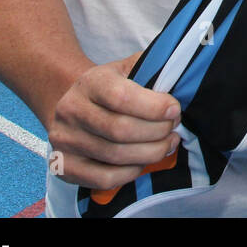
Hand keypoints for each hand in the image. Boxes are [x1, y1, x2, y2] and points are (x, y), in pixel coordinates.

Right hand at [47, 52, 181, 191]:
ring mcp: (64, 140)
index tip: (175, 110)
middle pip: (120, 130)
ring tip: (167, 144)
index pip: (122, 97)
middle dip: (157, 132)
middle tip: (174, 129)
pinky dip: (131, 172)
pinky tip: (143, 160)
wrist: (75, 104)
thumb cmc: (112, 87)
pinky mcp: (63, 166)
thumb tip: (183, 74)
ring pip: (115, 156)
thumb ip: (153, 68)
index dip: (154, 107)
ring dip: (150, 153)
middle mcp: (71, 110)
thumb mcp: (129, 68)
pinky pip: (104, 178)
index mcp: (90, 81)